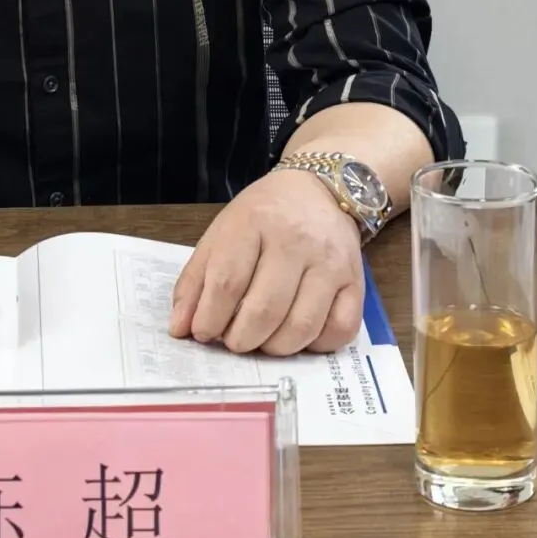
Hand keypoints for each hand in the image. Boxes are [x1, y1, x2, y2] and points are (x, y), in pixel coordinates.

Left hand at [169, 169, 364, 354]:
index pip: (228, 282)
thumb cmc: (264, 215)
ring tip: (261, 341)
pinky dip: (315, 346)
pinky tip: (299, 337)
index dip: (209, 318)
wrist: (320, 190)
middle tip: (233, 341)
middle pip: (264, 310)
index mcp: (255, 223)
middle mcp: (296, 241)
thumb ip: (197, 279)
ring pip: (302, 327)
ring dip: (274, 347)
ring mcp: (331, 262)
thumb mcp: (221, 233)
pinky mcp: (356, 282)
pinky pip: (340, 330)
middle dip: (240, 339)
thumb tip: (179, 328)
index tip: (202, 332)